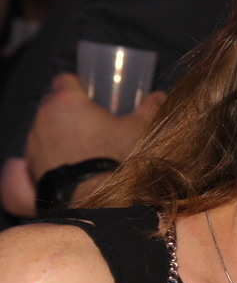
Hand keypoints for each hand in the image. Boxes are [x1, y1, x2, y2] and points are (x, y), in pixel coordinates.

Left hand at [24, 72, 164, 181]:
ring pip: (47, 129)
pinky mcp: (33, 167)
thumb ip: (149, 109)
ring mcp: (35, 143)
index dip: (79, 86)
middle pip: (54, 104)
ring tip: (86, 149)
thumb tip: (159, 96)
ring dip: (61, 134)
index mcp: (68, 101)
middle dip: (70, 111)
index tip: (91, 96)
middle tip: (94, 124)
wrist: (96, 202)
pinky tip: (76, 166)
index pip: (65, 80)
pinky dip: (55, 156)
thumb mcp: (139, 131)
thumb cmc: (115, 160)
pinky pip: (43, 153)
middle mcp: (45, 118)